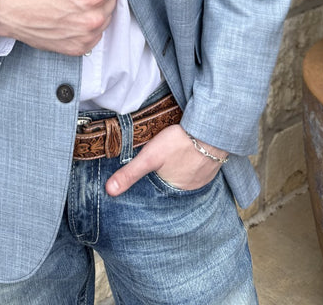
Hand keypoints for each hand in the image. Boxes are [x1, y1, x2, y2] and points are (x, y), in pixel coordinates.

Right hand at [0, 0, 118, 54]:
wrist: (10, 9)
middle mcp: (91, 19)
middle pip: (111, 1)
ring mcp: (85, 37)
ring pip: (105, 19)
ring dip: (95, 10)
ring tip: (73, 3)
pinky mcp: (77, 49)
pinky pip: (96, 35)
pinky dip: (88, 26)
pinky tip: (71, 18)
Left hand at [105, 124, 227, 196]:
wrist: (211, 130)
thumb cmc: (180, 143)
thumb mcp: (150, 157)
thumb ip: (130, 173)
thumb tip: (109, 191)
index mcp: (175, 190)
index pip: (161, 191)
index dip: (155, 182)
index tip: (153, 175)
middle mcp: (192, 189)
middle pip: (175, 183)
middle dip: (168, 175)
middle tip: (164, 162)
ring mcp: (204, 177)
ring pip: (188, 175)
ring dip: (182, 168)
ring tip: (175, 156)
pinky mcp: (213, 165)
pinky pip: (200, 167)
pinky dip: (194, 161)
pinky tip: (189, 151)